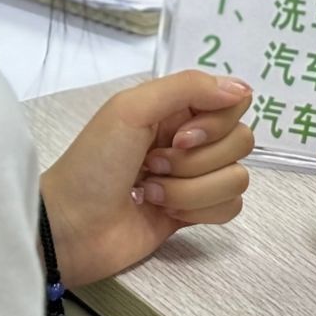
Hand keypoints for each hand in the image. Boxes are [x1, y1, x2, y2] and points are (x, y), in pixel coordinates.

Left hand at [41, 71, 254, 286]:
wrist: (70, 228)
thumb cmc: (94, 163)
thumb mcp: (131, 108)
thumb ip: (189, 87)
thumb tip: (245, 90)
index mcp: (178, 109)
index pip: (234, 103)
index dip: (215, 123)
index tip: (180, 137)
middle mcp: (192, 140)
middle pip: (240, 142)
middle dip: (196, 161)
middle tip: (152, 165)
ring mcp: (195, 179)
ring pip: (235, 179)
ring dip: (189, 190)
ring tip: (151, 193)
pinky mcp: (194, 215)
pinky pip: (229, 208)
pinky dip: (198, 212)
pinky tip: (165, 214)